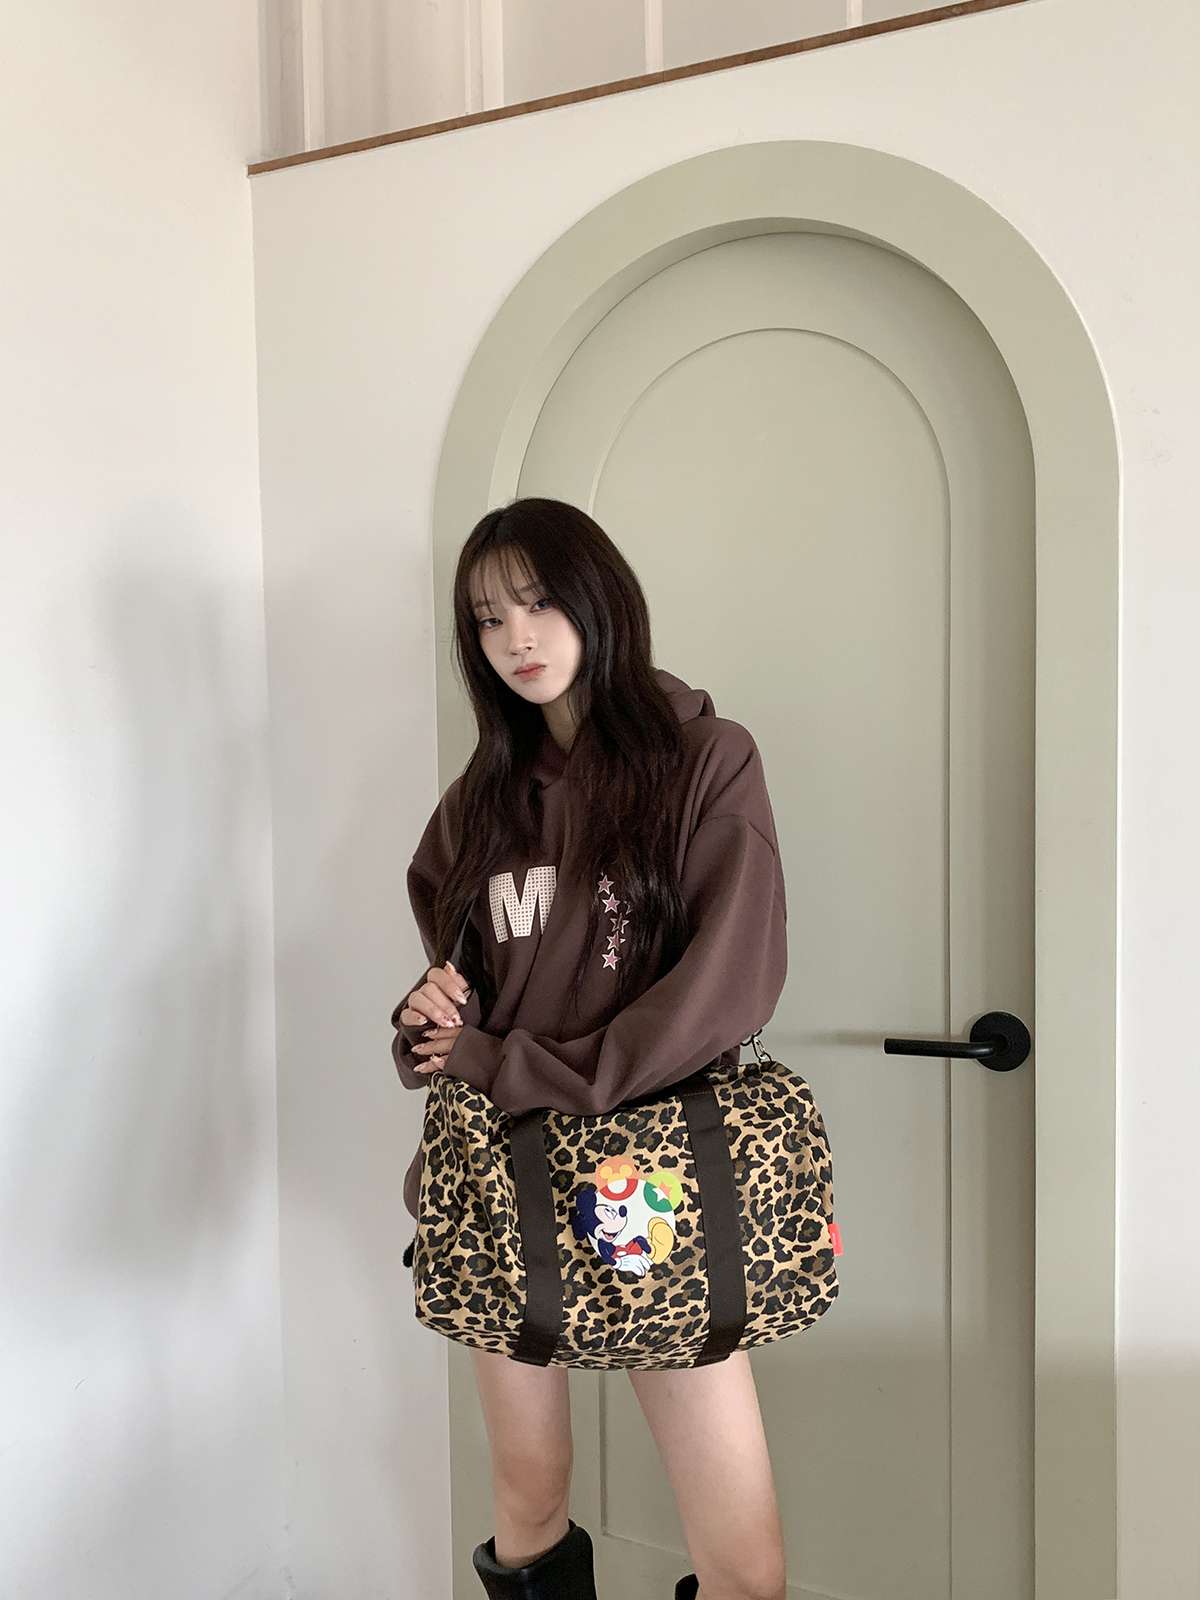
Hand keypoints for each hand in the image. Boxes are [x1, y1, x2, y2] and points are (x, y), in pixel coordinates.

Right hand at [399, 960, 470, 1074]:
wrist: (444, 1035)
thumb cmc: (454, 1015)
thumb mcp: (461, 1001)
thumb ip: (458, 984)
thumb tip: (450, 967)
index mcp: (437, 983)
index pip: (437, 974)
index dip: (450, 985)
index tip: (462, 999)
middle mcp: (424, 990)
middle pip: (429, 988)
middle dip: (445, 1004)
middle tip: (456, 1018)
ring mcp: (414, 1003)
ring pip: (417, 999)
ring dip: (433, 1011)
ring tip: (445, 1023)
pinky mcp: (407, 1018)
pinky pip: (406, 1014)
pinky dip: (415, 1017)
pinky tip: (424, 1021)